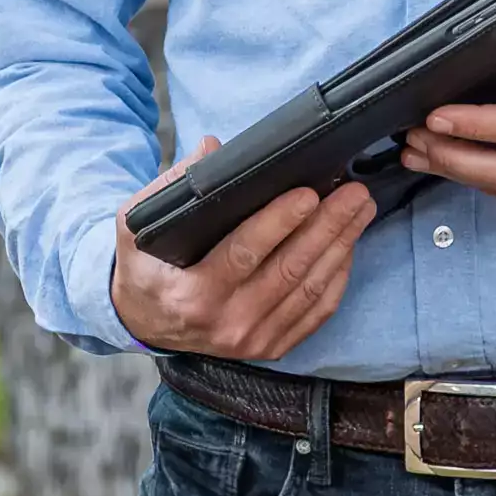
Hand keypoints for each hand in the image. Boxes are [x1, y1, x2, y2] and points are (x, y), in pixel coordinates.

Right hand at [110, 137, 376, 360]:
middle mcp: (226, 324)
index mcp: (192, 294)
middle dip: (327, 227)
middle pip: (289, 271)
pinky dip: (338, 277)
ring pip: (310, 290)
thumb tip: (212, 149)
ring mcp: (252, 341)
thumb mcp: (135, 224)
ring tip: (360, 210)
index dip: (280, 223)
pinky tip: (348, 245)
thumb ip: (169, 186)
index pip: (244, 254)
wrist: (144, 320)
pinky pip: (316, 312)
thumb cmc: (144, 266)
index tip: (309, 193)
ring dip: (341, 246)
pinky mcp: (271, 346)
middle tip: (353, 193)